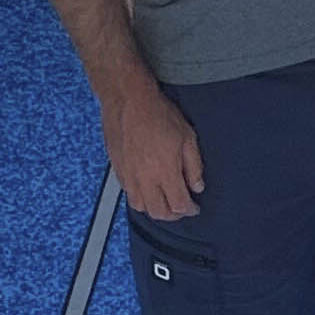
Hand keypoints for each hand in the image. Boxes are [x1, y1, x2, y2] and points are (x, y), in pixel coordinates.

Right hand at [102, 62, 203, 221]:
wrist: (129, 100)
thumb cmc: (157, 113)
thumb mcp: (187, 137)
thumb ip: (194, 166)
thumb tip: (197, 186)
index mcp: (164, 171)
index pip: (179, 205)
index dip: (189, 210)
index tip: (194, 207)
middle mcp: (144, 178)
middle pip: (159, 212)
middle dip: (173, 214)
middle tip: (182, 208)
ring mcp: (128, 175)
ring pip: (141, 207)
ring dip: (155, 209)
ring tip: (165, 202)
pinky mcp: (118, 169)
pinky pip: (128, 193)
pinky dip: (140, 198)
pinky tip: (148, 190)